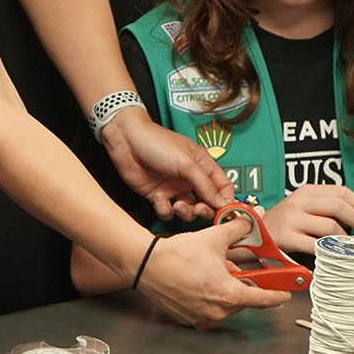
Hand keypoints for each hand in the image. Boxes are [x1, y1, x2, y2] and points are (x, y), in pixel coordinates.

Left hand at [100, 109, 231, 218]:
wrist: (127, 141)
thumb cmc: (157, 143)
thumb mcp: (186, 162)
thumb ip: (205, 184)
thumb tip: (223, 203)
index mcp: (203, 166)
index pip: (223, 188)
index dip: (226, 201)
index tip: (226, 212)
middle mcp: (190, 179)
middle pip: (207, 203)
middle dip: (205, 210)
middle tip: (199, 209)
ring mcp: (174, 189)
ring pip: (188, 212)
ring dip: (185, 213)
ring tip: (178, 205)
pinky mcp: (158, 196)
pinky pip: (167, 212)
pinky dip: (165, 209)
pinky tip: (158, 198)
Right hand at [140, 221, 291, 325]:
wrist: (145, 265)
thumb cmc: (177, 255)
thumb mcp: (214, 237)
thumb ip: (239, 229)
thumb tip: (252, 220)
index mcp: (229, 294)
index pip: (264, 300)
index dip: (278, 295)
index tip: (287, 294)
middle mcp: (217, 312)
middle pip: (243, 300)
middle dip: (242, 284)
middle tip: (234, 268)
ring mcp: (202, 318)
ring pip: (225, 304)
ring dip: (225, 290)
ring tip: (212, 271)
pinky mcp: (189, 319)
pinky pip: (208, 309)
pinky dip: (209, 297)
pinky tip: (200, 280)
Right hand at [263, 184, 353, 252]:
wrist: (257, 234)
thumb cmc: (287, 222)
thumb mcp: (307, 206)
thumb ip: (332, 205)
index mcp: (307, 191)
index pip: (341, 191)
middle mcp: (299, 202)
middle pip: (338, 205)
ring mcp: (292, 219)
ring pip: (331, 225)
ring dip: (344, 237)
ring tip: (345, 242)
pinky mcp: (288, 238)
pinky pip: (317, 244)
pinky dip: (329, 250)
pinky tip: (332, 252)